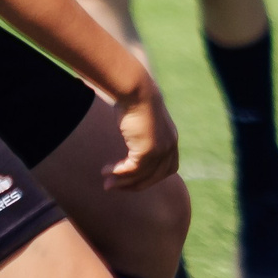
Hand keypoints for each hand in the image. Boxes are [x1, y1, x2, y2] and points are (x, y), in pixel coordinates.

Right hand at [105, 76, 180, 190]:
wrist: (136, 90)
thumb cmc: (134, 100)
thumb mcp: (141, 122)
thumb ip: (141, 136)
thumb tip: (130, 141)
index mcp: (171, 140)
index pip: (167, 169)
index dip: (150, 177)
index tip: (132, 179)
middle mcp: (170, 147)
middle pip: (155, 177)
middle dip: (135, 184)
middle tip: (116, 186)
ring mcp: (161, 150)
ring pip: (141, 175)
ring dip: (122, 181)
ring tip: (107, 183)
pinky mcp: (148, 151)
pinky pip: (132, 170)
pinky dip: (119, 173)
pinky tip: (107, 171)